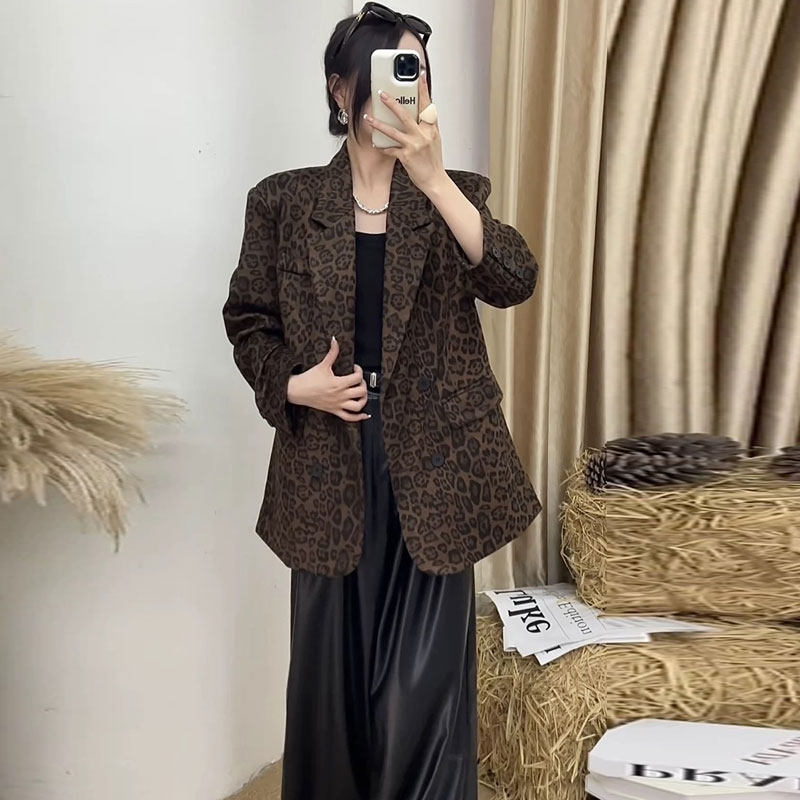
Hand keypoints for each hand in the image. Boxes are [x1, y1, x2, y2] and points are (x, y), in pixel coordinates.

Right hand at [287, 336, 369, 421]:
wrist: (297, 391)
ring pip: (358, 406)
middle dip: (363, 384)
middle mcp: (340, 395)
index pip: (357, 377)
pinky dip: (359, 417)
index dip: (359, 370)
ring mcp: (338, 405)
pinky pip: (349, 418)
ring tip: (362, 394)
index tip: (355, 368)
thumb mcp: (323, 365)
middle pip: (361, 392)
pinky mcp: (334, 411)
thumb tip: (335, 340)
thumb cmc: (309, 379)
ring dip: (363, 400)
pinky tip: (364, 414)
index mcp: (338, 383)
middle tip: (358, 380)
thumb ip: (332, 353)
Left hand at [363, 77, 445, 194]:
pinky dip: (382, 146)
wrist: (435, 180)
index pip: (427, 106)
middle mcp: (423, 135)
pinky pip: (390, 149)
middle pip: (405, 115)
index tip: (420, 76)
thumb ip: (426, 127)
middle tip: (382, 94)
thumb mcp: (434, 140)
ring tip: (368, 118)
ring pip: (393, 131)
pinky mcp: (406, 156)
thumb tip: (420, 115)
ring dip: (378, 124)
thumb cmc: (434, 161)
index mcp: (431, 129)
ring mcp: (414, 145)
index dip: (424, 90)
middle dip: (392, 103)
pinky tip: (375, 143)